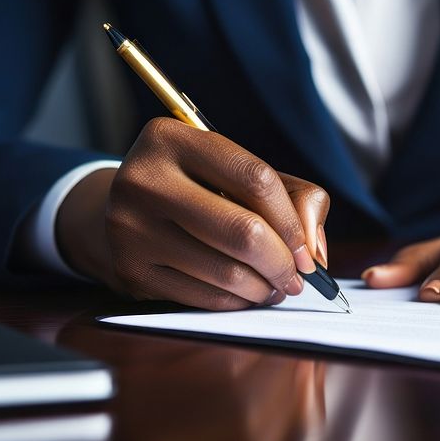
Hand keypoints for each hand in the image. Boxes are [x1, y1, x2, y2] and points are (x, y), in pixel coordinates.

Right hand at [56, 117, 329, 308]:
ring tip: (274, 285)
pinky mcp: (130, 271)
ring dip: (264, 288)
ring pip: (227, 272)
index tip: (305, 249)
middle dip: (282, 263)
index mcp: (172, 138)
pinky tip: (245, 293)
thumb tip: (313, 252)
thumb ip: (295, 196)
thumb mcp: (241, 172)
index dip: (292, 221)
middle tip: (296, 277)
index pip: (255, 178)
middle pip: (243, 232)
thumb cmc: (199, 188)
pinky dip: (237, 302)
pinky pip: (204, 298)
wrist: (126, 211)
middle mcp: (143, 179)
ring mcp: (131, 228)